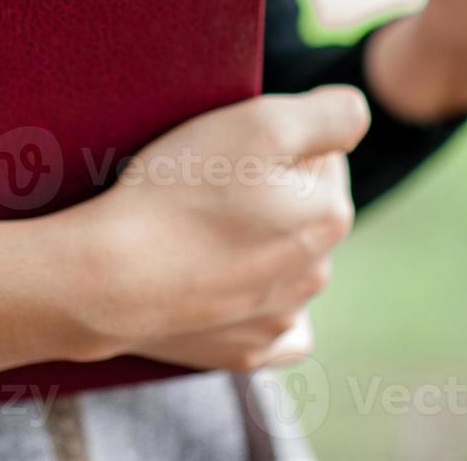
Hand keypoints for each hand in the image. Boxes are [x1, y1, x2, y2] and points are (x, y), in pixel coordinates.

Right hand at [74, 86, 366, 370]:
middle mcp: (317, 272)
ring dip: (255, 242)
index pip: (321, 154)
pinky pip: (268, 324)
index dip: (274, 143)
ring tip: (197, 231)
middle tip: (206, 186)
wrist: (109, 277)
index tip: (229, 152)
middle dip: (267, 193)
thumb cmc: (180, 191)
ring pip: (282, 261)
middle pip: (300, 208)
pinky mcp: (245, 352)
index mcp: (330, 214)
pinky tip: (222, 287)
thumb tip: (357, 119)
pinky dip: (252, 306)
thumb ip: (334, 114)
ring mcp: (280, 318)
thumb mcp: (262, 122)